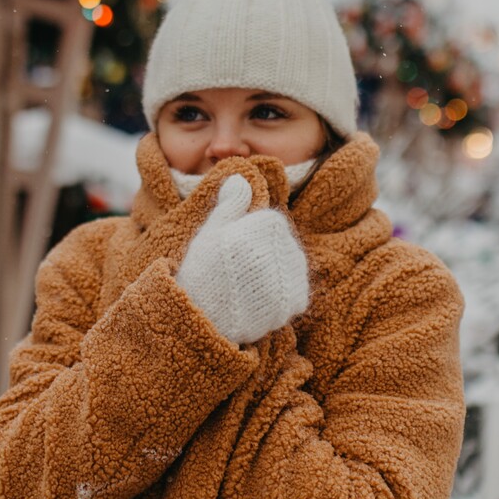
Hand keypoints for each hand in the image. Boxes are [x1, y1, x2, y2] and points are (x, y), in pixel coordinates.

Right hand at [176, 175, 309, 344]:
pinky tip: (259, 299)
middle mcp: (282, 251)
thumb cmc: (201, 273)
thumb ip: (231, 204)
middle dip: (263, 253)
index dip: (249, 235)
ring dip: (273, 273)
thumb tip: (241, 177)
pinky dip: (281, 293)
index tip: (232, 251)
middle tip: (238, 271)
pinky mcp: (296, 303)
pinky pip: (297, 289)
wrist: (202, 320)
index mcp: (264, 228)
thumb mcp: (210, 231)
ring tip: (247, 286)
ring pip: (290, 265)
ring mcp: (293, 278)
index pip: (271, 223)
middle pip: (282, 243)